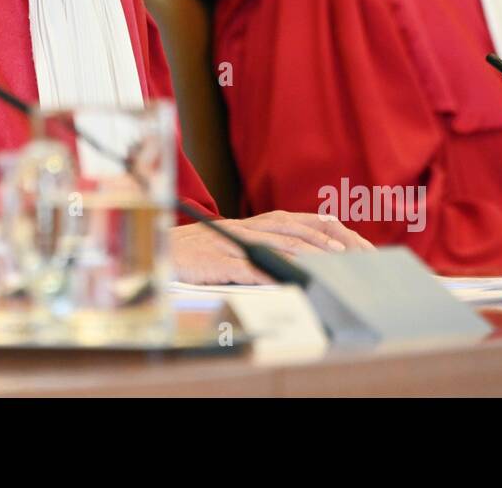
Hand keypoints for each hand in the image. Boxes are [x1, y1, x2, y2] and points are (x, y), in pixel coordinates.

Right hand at [169, 211, 374, 285]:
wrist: (153, 250)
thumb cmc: (192, 253)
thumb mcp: (227, 244)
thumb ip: (257, 247)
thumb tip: (293, 260)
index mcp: (247, 223)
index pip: (293, 220)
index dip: (321, 228)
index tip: (346, 238)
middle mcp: (241, 228)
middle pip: (289, 228)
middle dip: (321, 240)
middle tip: (348, 252)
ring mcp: (228, 243)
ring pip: (272, 243)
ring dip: (304, 252)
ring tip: (328, 261)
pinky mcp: (214, 262)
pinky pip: (244, 267)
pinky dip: (267, 273)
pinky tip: (286, 281)